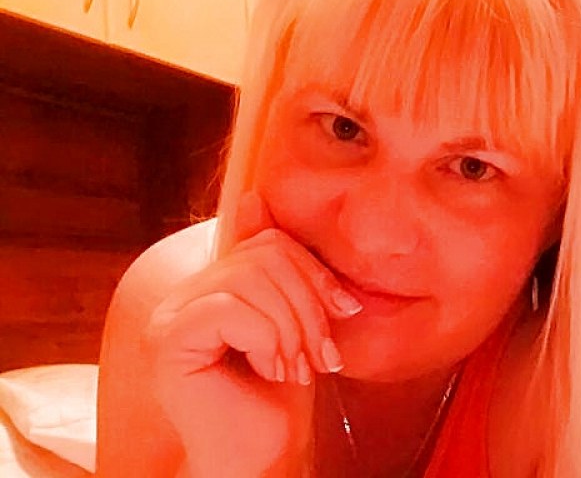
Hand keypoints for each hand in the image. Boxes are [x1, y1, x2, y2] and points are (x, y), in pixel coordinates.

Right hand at [145, 192, 362, 476]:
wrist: (262, 456)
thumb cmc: (279, 393)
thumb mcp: (292, 317)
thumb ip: (277, 267)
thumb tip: (253, 197)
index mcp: (214, 284)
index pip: (268, 242)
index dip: (312, 272)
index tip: (342, 312)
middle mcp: (186, 293)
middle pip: (263, 256)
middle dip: (307, 305)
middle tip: (320, 354)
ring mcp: (172, 315)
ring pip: (250, 278)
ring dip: (291, 328)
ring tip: (296, 366)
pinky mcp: (168, 340)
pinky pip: (230, 308)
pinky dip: (266, 338)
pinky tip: (270, 370)